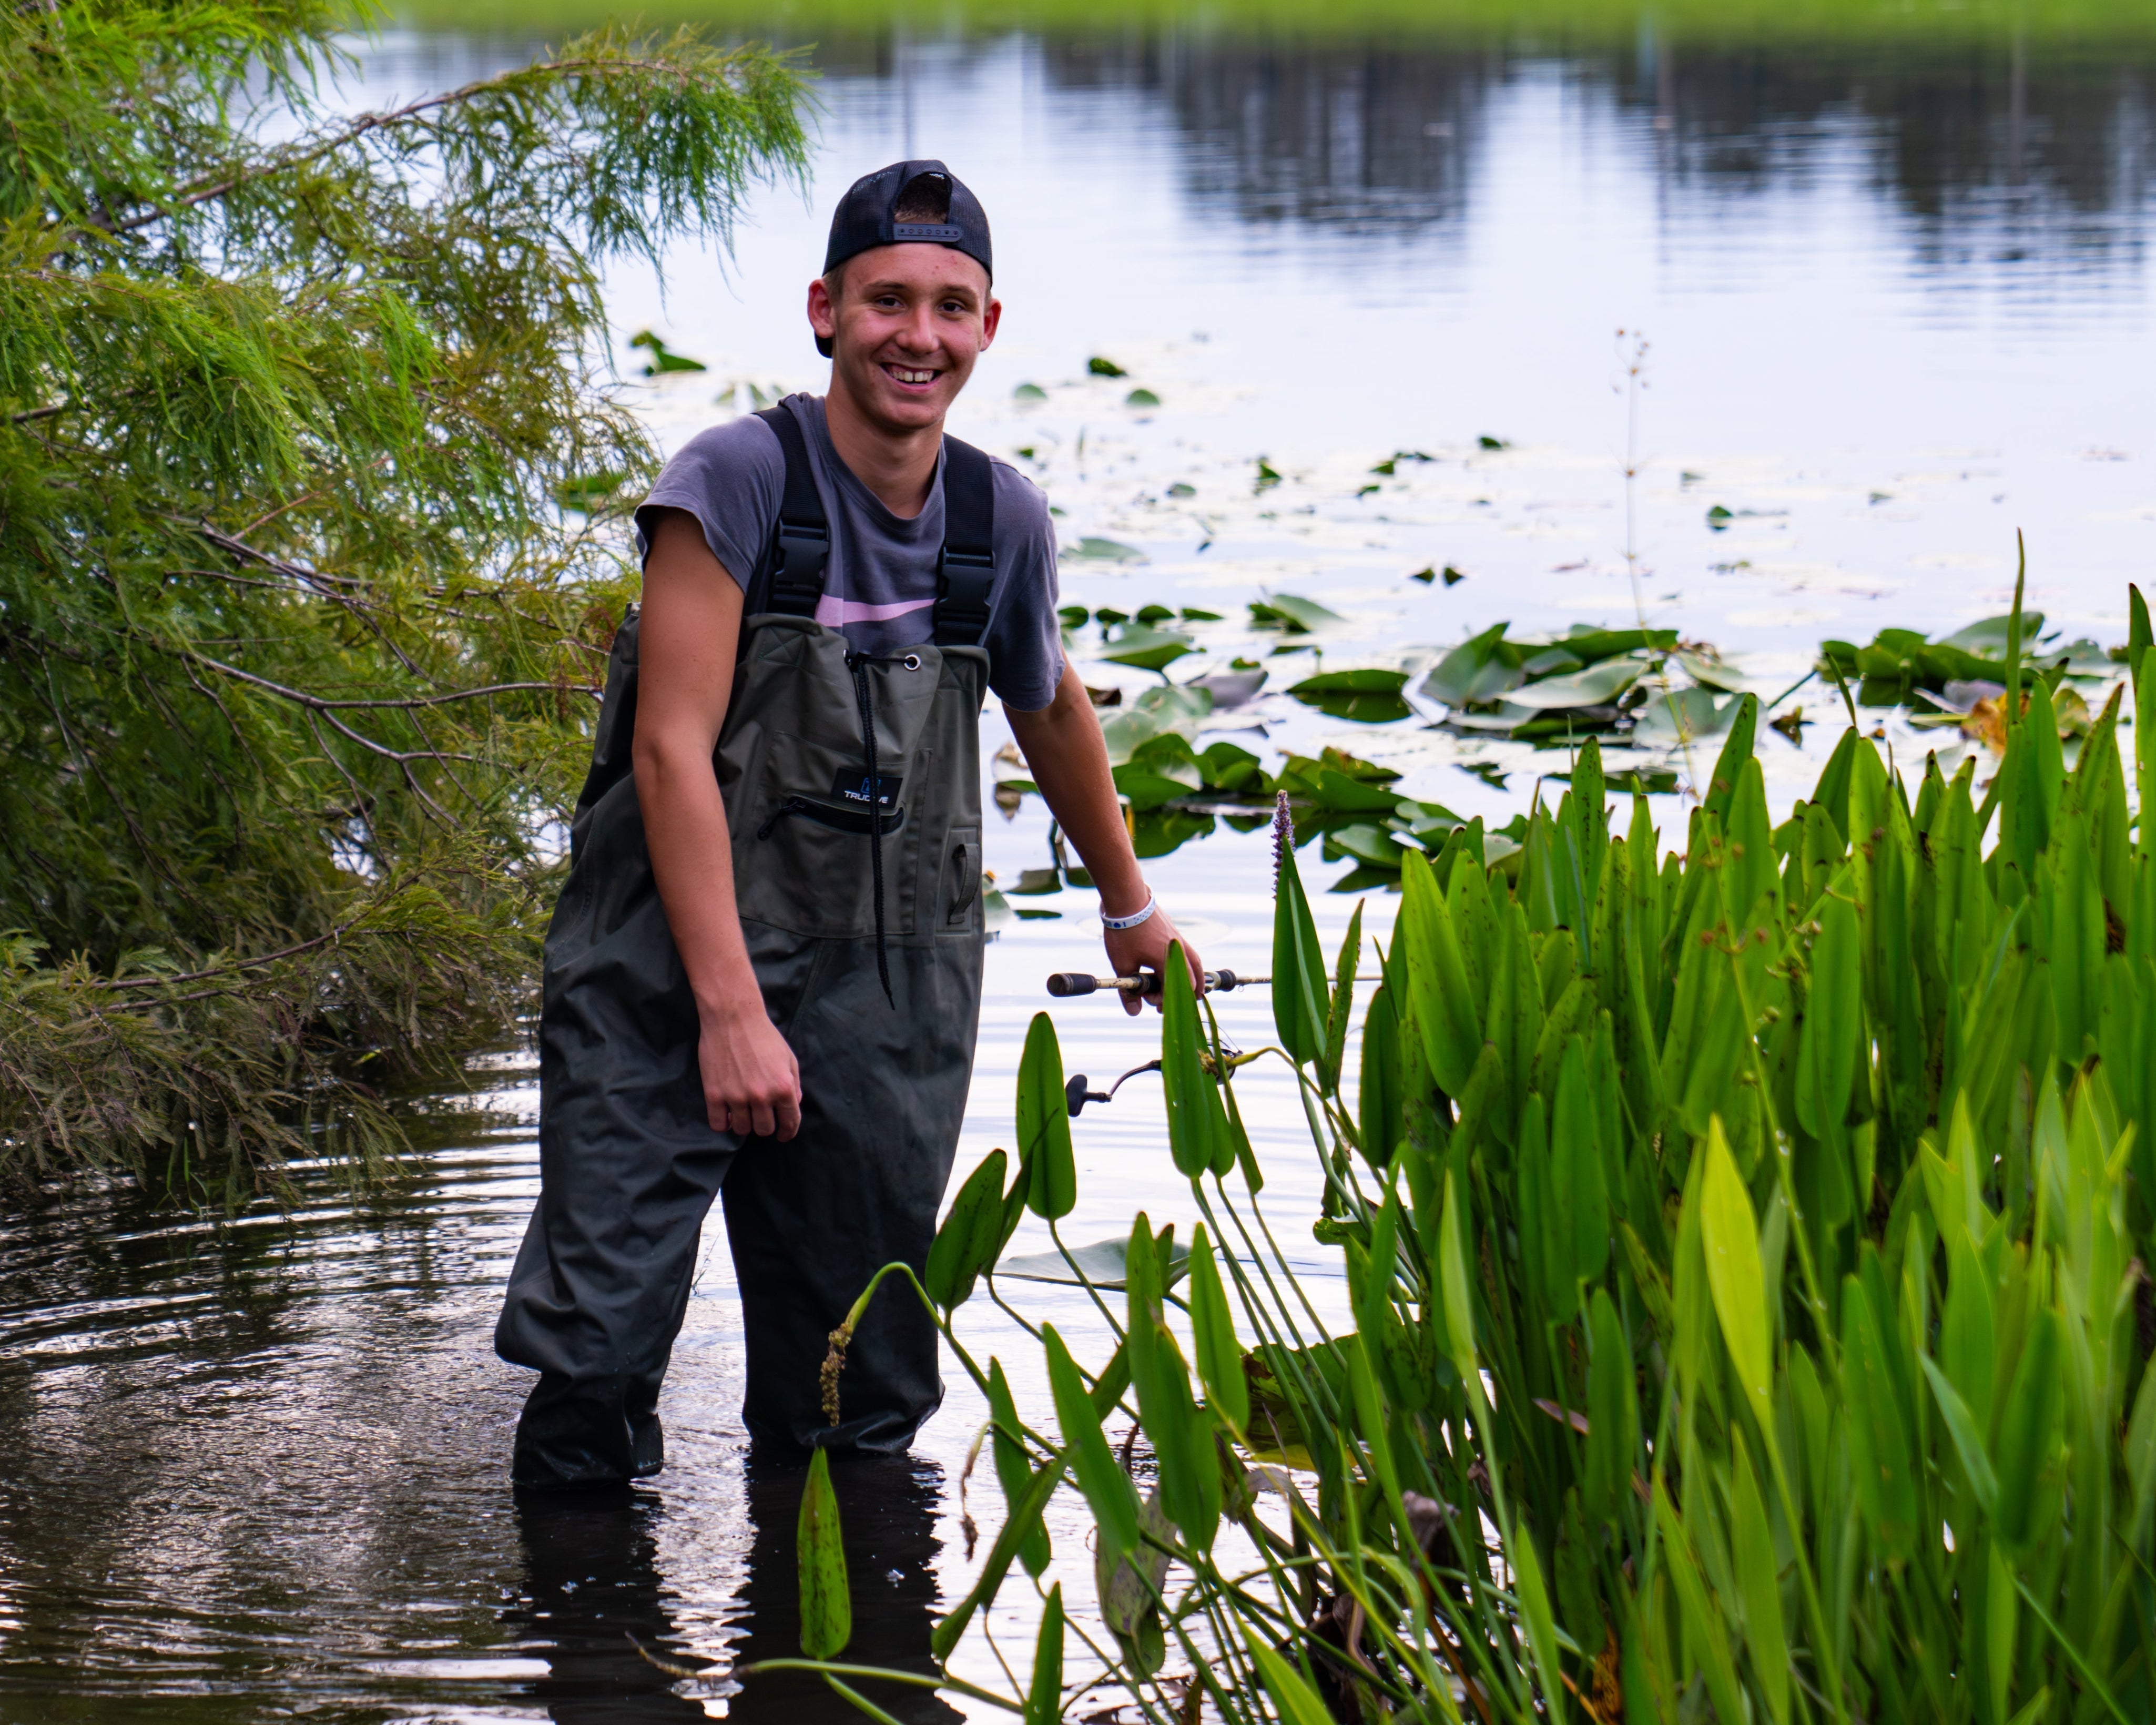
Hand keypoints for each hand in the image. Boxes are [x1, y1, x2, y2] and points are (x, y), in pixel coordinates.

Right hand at [697, 1003, 802, 1138]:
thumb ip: (794, 1085)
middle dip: (765, 1125)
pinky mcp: (714, 1094)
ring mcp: (736, 1097)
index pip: (790, 1123)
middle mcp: (762, 1096)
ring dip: (744, 1123)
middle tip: (760, 1115)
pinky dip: (723, 1123)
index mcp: (783, 1087)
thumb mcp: (789, 1058)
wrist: (732, 1017)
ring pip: (742, 1129)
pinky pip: (718, 1124)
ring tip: (743, 1111)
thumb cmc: (763, 1035)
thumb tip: (794, 1105)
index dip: (788, 1132)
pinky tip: (727, 1114)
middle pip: (764, 1130)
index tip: (784, 1135)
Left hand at [1104, 901, 1202, 1016]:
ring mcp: (1178, 939)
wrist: (1126, 899)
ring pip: (1194, 962)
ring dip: (1194, 978)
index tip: (1148, 1001)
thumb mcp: (1122, 965)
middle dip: (1184, 993)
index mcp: (1167, 961)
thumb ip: (1128, 991)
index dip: (1164, 1001)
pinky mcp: (1173, 930)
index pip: (1175, 990)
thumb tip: (1134, 1012)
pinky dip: (1186, 963)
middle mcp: (1178, 950)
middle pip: (1192, 978)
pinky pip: (1186, 951)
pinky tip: (1177, 965)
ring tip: (1195, 989)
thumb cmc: (1124, 932)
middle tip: (1173, 1002)